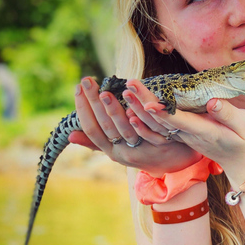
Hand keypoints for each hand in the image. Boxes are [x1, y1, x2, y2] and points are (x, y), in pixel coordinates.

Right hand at [69, 77, 201, 176]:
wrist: (174, 162)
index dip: (83, 109)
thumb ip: (97, 141)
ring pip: (125, 129)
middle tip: (87, 81)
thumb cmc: (141, 151)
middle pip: (106, 127)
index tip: (78, 88)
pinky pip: (148, 132)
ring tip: (106, 92)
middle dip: (94, 103)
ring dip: (114, 110)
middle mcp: (124, 153)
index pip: (92, 130)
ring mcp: (142, 149)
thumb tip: (70, 135)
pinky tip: (132, 109)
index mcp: (112, 151)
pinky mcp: (160, 144)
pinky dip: (139, 121)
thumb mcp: (117, 149)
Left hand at [131, 86, 244, 179]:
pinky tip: (133, 108)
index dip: (163, 112)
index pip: (179, 121)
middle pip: (161, 121)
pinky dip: (145, 118)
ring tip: (126, 92)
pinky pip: (159, 128)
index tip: (147, 102)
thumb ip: (228, 114)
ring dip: (140, 109)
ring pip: (157, 124)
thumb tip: (211, 101)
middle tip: (129, 86)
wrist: (241, 162)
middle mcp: (189, 136)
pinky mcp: (182, 135)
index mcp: (204, 131)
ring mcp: (183, 137)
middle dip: (144, 103)